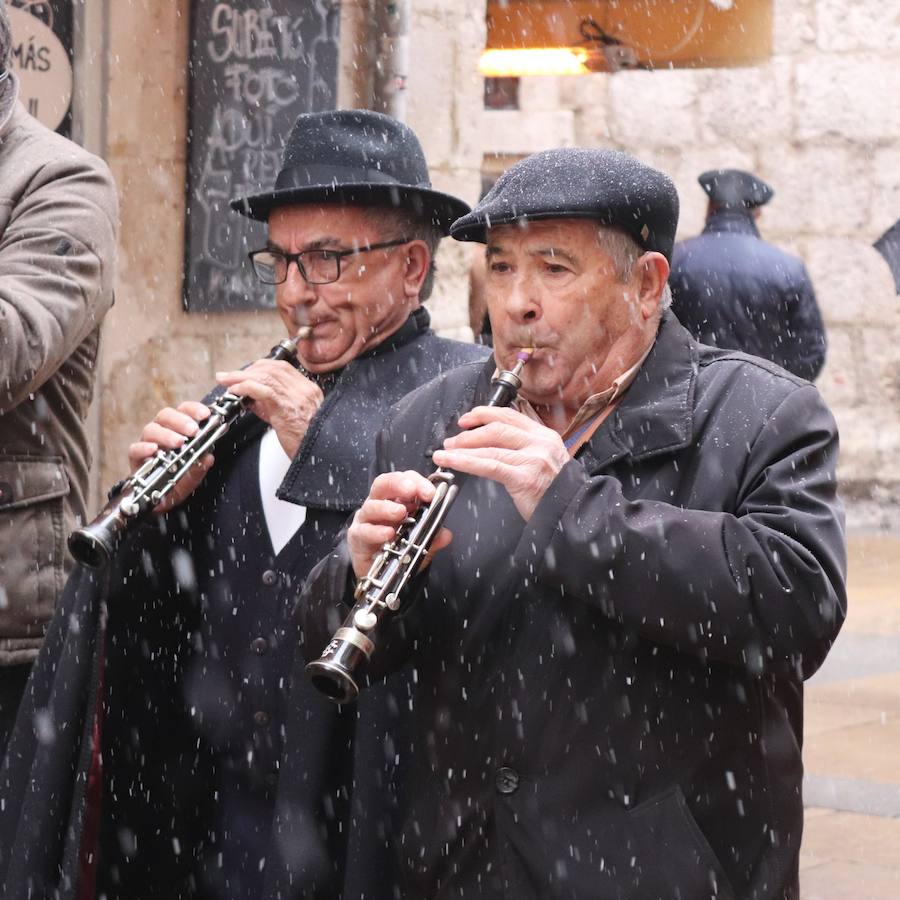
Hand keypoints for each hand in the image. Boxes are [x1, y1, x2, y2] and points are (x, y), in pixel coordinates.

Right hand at [128, 401, 212, 512]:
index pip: (184, 411)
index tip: (205, 415)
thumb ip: (200, 467)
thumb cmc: (177, 481)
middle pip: (165, 416)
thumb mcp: (193, 476)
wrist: (159, 501)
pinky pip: (135, 449)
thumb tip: (208, 457)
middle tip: (193, 430)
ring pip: (151, 429)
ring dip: (166, 434)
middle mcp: (161, 433)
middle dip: (181, 421)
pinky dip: (144, 448)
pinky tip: (153, 450)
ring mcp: (146, 443)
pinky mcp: (135, 458)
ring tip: (179, 443)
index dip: (194, 410)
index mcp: (177, 430)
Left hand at [216, 359, 322, 457]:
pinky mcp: (286, 408)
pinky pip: (263, 390)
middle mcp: (303, 390)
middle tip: (230, 376)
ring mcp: (296, 397)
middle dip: (248, 370)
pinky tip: (236, 390)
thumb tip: (250, 397)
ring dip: (242, 377)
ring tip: (227, 381)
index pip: (282, 368)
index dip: (260, 367)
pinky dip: (246, 387)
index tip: (245, 372)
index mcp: (307, 390)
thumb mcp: (289, 418)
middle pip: (272, 368)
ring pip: (266, 376)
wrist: (316, 455)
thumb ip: (271, 404)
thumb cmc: (304, 441)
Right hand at [348, 471, 452, 578]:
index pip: (405, 481)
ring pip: (372, 505)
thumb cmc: (397, 551)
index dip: (418, 483)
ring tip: (400, 513)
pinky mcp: (357, 536)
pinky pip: (363, 530)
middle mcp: (380, 505)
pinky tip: (387, 534)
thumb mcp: (421, 545)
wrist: (378, 576)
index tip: (430, 492)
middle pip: (384, 484)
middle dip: (399, 484)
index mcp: (397, 501)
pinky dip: (376, 531)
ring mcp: (366, 520)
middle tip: (412, 491)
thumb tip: (445, 534)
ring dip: (387, 507)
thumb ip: (433, 538)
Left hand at [431, 406, 568, 520]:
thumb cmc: (555, 493)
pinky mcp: (524, 477)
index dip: (484, 414)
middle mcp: (540, 443)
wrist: (572, 513)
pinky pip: (489, 466)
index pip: (509, 416)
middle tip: (451, 441)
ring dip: (462, 449)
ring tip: (444, 453)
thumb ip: (524, 449)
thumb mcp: (545, 461)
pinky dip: (465, 462)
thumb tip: (491, 444)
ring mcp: (533, 459)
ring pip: (490, 447)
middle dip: (469, 433)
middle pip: (497, 428)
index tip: (466, 419)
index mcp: (544, 436)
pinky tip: (451, 462)